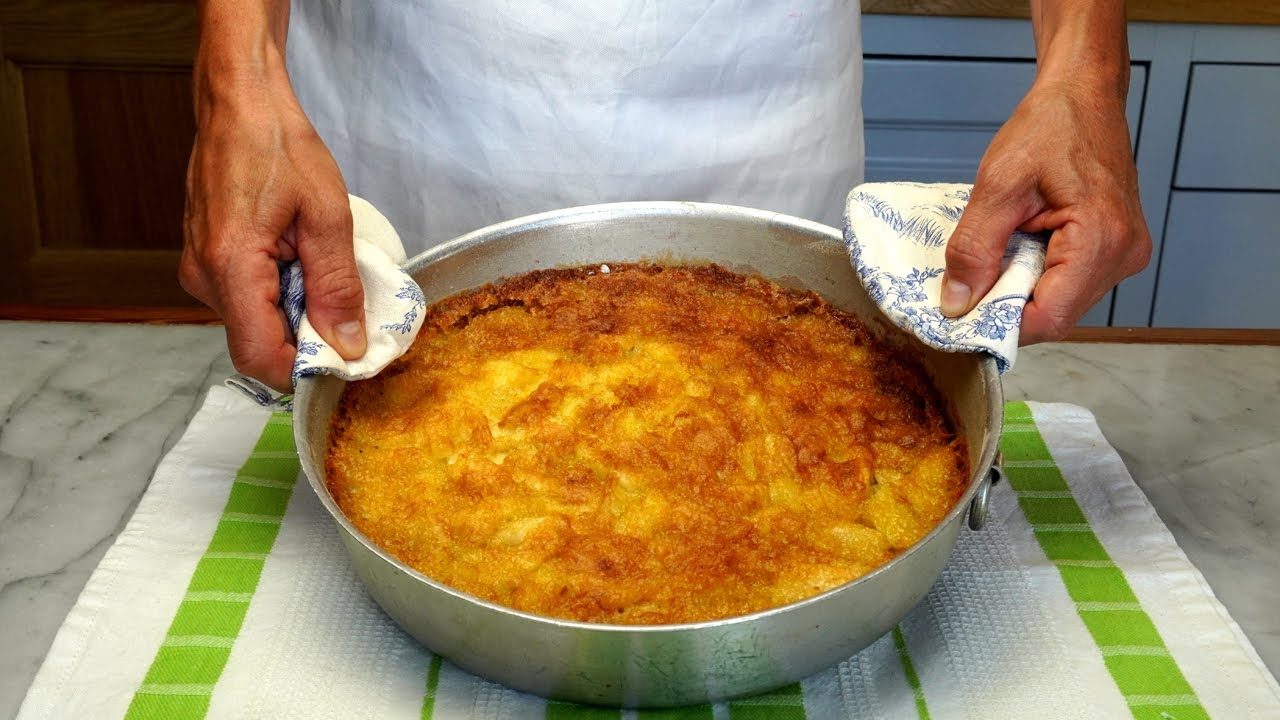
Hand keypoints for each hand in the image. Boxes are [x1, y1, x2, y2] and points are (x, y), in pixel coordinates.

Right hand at [179, 76, 364, 391]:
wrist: (239, 103)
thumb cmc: (278, 144)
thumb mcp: (327, 216)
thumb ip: (337, 287)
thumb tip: (346, 345)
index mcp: (230, 266)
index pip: (260, 358)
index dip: (305, 372)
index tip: (346, 360)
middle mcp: (204, 275)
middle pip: (258, 345)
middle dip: (308, 341)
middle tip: (350, 313)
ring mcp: (200, 269)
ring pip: (254, 324)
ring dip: (296, 315)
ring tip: (325, 272)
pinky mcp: (206, 260)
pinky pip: (247, 300)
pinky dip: (281, 294)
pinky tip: (303, 262)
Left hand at [939, 76, 1151, 343]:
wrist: (1083, 94)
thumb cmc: (1051, 126)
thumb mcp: (997, 186)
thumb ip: (974, 249)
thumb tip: (957, 303)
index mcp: (1102, 239)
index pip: (1048, 318)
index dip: (1000, 324)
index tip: (961, 314)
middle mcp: (1124, 255)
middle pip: (1055, 315)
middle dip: (1007, 306)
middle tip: (970, 279)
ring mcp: (1125, 254)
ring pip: (1061, 302)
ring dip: (1021, 290)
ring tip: (998, 252)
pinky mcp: (1116, 249)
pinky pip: (1069, 283)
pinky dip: (1037, 275)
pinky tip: (1020, 246)